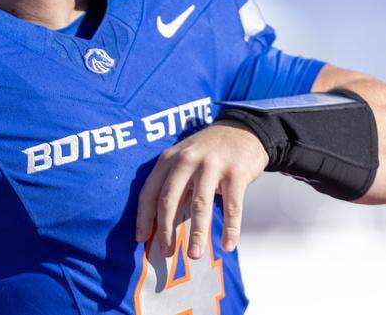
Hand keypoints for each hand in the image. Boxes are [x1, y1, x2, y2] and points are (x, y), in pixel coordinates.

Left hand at [134, 120, 267, 259]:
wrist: (243, 131)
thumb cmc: (208, 153)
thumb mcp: (184, 160)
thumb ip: (173, 186)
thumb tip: (161, 225)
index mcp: (169, 159)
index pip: (149, 191)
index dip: (143, 217)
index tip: (141, 239)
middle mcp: (187, 160)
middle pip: (169, 199)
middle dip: (165, 230)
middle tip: (166, 252)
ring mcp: (212, 165)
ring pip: (200, 205)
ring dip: (197, 234)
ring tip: (194, 255)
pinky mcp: (236, 173)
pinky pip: (232, 206)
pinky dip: (230, 229)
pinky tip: (228, 246)